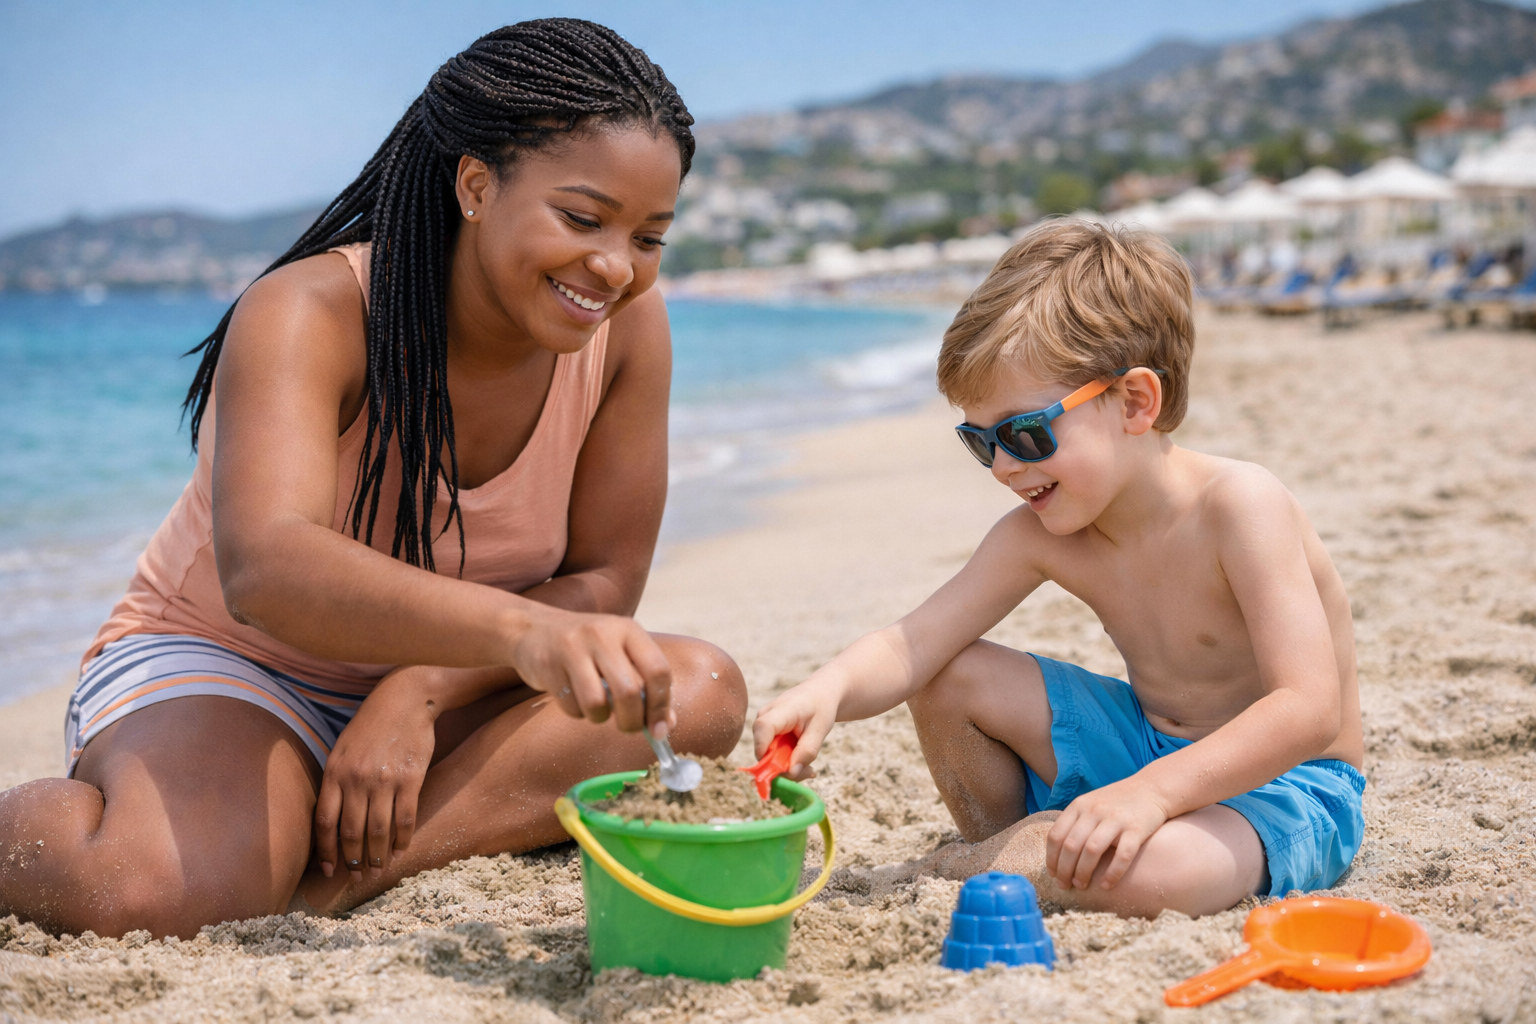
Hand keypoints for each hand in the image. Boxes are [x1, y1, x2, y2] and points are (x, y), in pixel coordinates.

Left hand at [313, 667, 437, 880]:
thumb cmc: (371, 725)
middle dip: (353, 860)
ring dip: (377, 856)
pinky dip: (402, 839)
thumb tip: (332, 821)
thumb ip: (335, 781)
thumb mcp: (342, 748)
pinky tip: (400, 850)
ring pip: (378, 830)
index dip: (326, 851)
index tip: (329, 870)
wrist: (405, 699)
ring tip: (378, 868)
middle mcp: (356, 778)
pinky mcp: (411, 778)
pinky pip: (405, 818)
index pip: (325, 822)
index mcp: (334, 772)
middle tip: (358, 876)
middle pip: (352, 832)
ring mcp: (384, 779)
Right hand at [507, 608, 674, 736]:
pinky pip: (571, 706)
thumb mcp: (620, 654)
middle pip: (630, 692)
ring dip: (600, 717)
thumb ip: (645, 685)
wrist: (533, 629)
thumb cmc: (588, 648)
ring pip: (598, 703)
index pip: (658, 671)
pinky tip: (572, 695)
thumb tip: (665, 726)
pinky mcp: (548, 664)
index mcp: (629, 630)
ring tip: (596, 707)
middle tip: (629, 727)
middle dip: (632, 721)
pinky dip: (577, 712)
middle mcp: (603, 633)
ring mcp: (573, 647)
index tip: (659, 730)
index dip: (661, 706)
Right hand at [752, 678, 841, 780]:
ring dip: (786, 767)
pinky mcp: (765, 733)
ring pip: (766, 755)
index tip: (780, 771)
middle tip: (809, 773)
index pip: (763, 728)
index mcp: (781, 709)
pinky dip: (785, 761)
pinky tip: (801, 761)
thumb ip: (807, 751)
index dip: (765, 751)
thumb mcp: (821, 729)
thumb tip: (791, 774)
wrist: (819, 693)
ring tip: (809, 767)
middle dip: (783, 768)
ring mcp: (762, 724)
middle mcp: (765, 716)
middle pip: (763, 749)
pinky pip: (770, 754)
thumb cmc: (821, 707)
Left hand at [1045, 778, 1169, 890]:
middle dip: (1064, 870)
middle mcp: (1094, 811)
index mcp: (1079, 805)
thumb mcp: (1090, 804)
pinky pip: (1122, 856)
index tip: (1052, 875)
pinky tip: (1107, 885)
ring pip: (1092, 851)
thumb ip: (1075, 822)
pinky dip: (1112, 873)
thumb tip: (1057, 854)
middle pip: (1071, 846)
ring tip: (1082, 886)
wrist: (1152, 788)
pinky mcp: (1137, 829)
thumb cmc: (1117, 802)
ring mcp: (1116, 819)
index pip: (1056, 835)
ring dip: (1083, 872)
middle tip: (1065, 885)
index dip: (1051, 859)